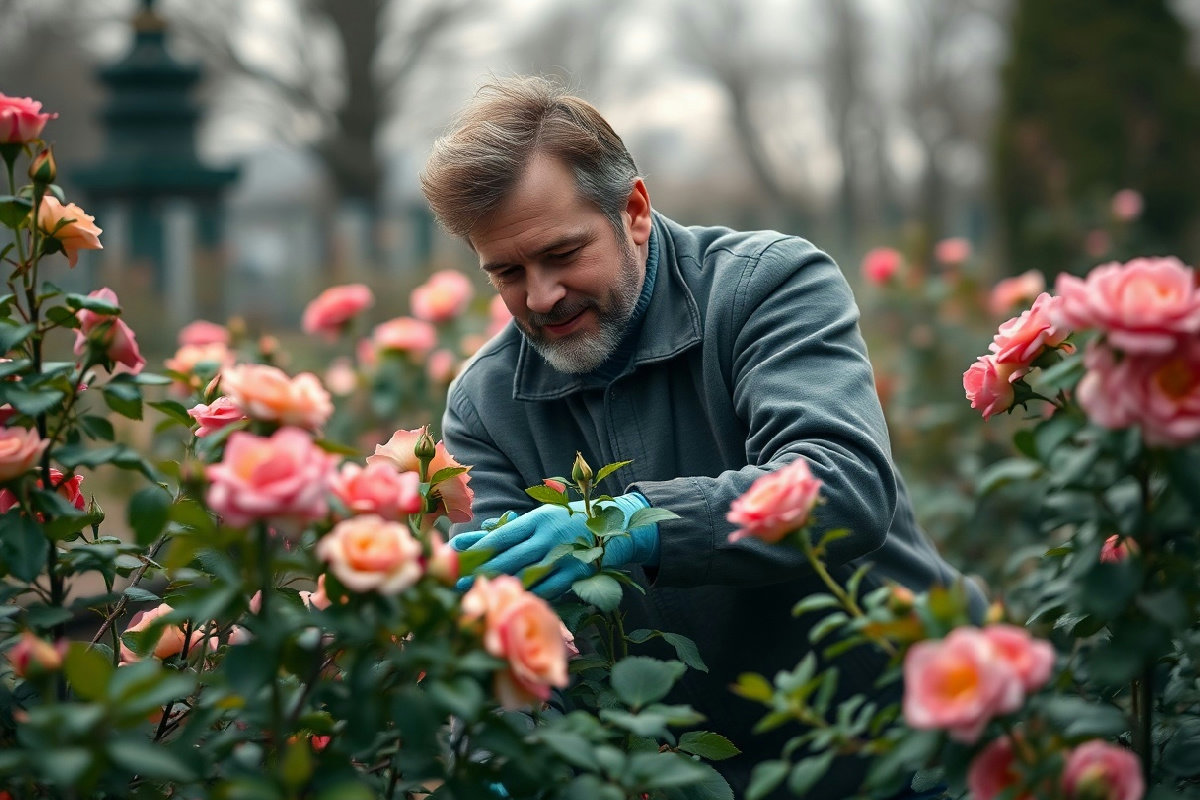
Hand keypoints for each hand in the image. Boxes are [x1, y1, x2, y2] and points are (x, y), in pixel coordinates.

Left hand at [449, 493, 659, 598]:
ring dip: (500, 589)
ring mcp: (565, 557)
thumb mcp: (540, 517)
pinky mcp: (577, 576)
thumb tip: (470, 535)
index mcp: (539, 519)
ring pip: (526, 578)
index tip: (455, 561)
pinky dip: (527, 598)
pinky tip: (511, 604)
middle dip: (481, 574)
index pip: (502, 537)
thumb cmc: (568, 522)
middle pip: (509, 559)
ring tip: (478, 597)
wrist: (617, 528)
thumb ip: (506, 529)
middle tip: (456, 586)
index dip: (477, 550)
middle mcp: (551, 537)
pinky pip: (546, 591)